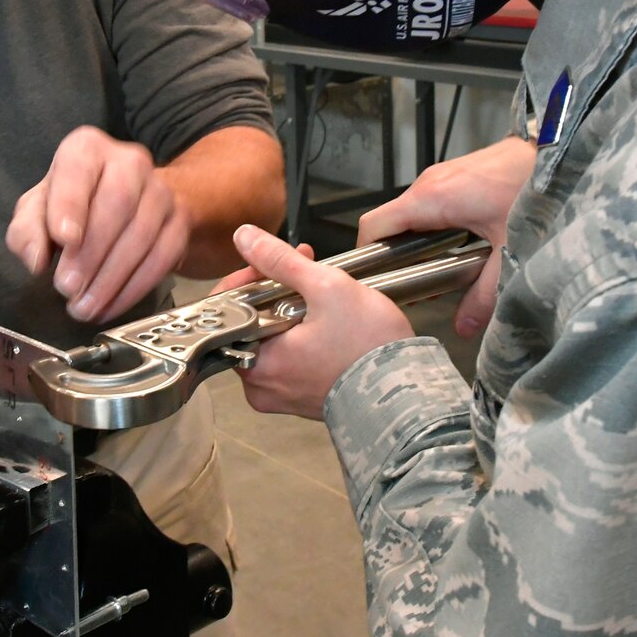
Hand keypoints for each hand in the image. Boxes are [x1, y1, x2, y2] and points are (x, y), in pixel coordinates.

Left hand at [8, 126, 188, 322]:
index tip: (64, 240)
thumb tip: (36, 259)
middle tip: (68, 288)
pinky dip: (135, 287)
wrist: (128, 204)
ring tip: (84, 307)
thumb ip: (26, 231)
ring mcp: (161, 191)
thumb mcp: (37, 211)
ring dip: (111, 278)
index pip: (79, 167)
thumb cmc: (71, 206)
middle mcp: (130, 161)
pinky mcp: (180, 220)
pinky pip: (163, 256)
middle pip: (117, 202)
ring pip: (143, 233)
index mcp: (87, 149)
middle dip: (91, 252)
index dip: (72, 203)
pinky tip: (110, 307)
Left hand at [226, 225, 413, 419]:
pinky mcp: (302, 399)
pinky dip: (301, 336)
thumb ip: (280, 260)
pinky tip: (326, 320)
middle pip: (249, 324)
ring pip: (270, 339)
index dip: (249, 278)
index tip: (272, 263)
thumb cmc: (369, 346)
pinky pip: (289, 359)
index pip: (228, 311)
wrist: (408, 395)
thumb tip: (244, 237)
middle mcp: (260, 387)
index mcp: (256, 364)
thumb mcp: (325, 288)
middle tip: (305, 270)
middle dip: (274, 290)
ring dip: (289, 310)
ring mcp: (281, 397)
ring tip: (321, 293)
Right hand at [358, 135, 534, 336]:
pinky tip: (460, 246)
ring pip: (411, 213)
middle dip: (395, 256)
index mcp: (430, 199)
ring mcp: (442, 175)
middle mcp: (428, 183)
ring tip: (439, 271)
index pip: (372, 226)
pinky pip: (430, 203)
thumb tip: (463, 326)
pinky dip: (433, 227)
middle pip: (390, 222)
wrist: (560, 150)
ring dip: (416, 241)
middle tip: (412, 287)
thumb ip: (486, 293)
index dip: (366, 256)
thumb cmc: (532, 192)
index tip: (375, 282)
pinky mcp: (457, 174)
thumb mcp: (509, 251)